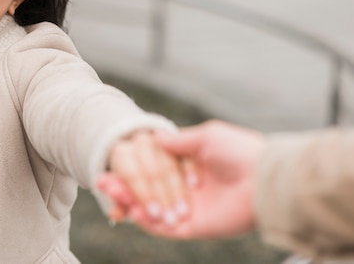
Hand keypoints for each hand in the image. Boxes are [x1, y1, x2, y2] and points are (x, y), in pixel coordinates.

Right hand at [100, 120, 265, 238]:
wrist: (264, 178)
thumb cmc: (239, 152)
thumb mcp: (206, 136)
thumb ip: (177, 142)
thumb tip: (153, 138)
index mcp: (188, 168)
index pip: (152, 171)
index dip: (132, 170)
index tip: (111, 165)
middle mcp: (186, 190)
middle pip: (147, 192)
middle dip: (123, 188)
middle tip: (102, 181)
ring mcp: (189, 210)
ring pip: (151, 211)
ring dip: (129, 203)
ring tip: (110, 194)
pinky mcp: (195, 227)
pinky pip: (164, 228)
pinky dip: (146, 222)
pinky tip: (131, 210)